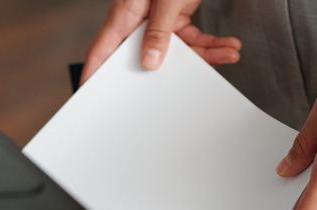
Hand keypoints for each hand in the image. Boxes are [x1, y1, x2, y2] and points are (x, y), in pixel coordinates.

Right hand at [81, 0, 240, 83]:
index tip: (89, 94)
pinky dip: (213, 42)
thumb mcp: (164, 0)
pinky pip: (194, 37)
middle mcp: (139, 21)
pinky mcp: (176, 16)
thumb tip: (150, 61)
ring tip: (228, 55)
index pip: (102, 52)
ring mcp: (159, 20)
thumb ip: (158, 31)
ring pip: (180, 50)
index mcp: (124, 16)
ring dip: (207, 54)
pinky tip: (228, 45)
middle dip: (169, 75)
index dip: (93, 74)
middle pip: (148, 57)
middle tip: (180, 93)